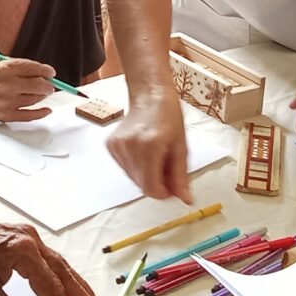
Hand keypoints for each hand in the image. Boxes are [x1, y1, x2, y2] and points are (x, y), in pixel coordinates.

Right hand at [0, 59, 55, 121]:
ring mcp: (7, 100)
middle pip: (38, 84)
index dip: (46, 70)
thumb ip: (16, 67)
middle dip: (47, 84)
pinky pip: (28, 115)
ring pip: (35, 99)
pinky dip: (40, 113)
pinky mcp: (5, 114)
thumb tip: (38, 72)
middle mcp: (8, 84)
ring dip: (42, 96)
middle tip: (49, 84)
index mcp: (5, 68)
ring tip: (42, 93)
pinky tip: (46, 110)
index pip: (33, 68)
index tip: (51, 72)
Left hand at [0, 210, 95, 295]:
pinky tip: (61, 280)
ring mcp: (24, 233)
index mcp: (22, 249)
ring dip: (71, 280)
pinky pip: (44, 255)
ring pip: (56, 261)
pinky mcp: (17, 234)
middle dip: (79, 292)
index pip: (51, 285)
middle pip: (62, 269)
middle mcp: (28, 237)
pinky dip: (57, 270)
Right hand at [107, 89, 191, 203]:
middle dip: (156, 182)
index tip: (171, 186)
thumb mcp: (181, 146)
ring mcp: (117, 146)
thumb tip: (185, 200)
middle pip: (142, 185)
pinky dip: (136, 166)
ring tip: (155, 155)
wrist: (150, 96)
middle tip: (166, 165)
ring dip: (146, 174)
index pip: (150, 188)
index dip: (163, 193)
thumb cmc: (168, 116)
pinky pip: (125, 168)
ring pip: (133, 178)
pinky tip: (142, 150)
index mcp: (150, 146)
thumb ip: (180, 176)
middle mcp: (130, 147)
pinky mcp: (110, 145)